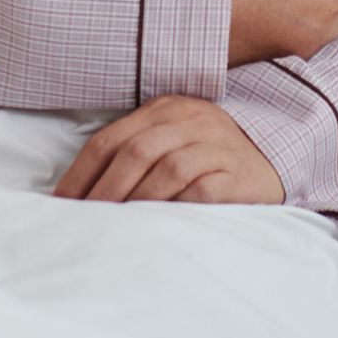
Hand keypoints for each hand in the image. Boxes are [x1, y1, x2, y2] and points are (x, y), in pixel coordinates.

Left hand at [52, 97, 284, 205]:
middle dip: (103, 191)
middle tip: (84, 223)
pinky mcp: (238, 175)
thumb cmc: (211, 156)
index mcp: (165, 109)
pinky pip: (202, 191)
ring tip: (115, 229)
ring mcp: (217, 146)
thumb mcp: (174, 138)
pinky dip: (176, 208)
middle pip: (135, 152)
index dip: (81, 173)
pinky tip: (158, 226)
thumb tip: (83, 193)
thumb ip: (136, 151)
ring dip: (136, 201)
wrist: (275, 156)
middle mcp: (190, 120)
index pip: (111, 138)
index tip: (61, 205)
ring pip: (167, 169)